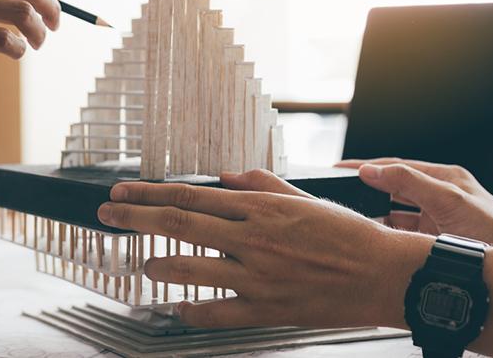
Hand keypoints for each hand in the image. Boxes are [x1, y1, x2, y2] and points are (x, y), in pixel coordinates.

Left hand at [97, 169, 430, 328]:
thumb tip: (227, 177)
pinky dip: (193, 311)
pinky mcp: (268, 309)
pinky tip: (176, 307)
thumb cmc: (348, 234)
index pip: (191, 196)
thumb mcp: (304, 198)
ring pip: (193, 268)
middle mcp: (252, 240)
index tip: (124, 192)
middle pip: (179, 226)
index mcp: (260, 209)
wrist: (384, 274)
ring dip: (159, 264)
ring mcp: (258, 277)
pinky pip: (220, 314)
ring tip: (138, 262)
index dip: (150, 194)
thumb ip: (261, 185)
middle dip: (136, 219)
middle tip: (108, 215)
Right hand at [337, 158, 492, 249]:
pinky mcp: (431, 238)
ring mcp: (434, 218)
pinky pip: (399, 231)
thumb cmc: (492, 233)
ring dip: (373, 213)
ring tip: (348, 213)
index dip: (367, 167)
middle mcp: (438, 195)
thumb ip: (408, 182)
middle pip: (392, 187)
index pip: (397, 166)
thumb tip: (371, 171)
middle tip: (337, 190)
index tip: (340, 169)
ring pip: (393, 211)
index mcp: (444, 178)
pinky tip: (368, 233)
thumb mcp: (448, 201)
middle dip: (365, 188)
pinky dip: (383, 231)